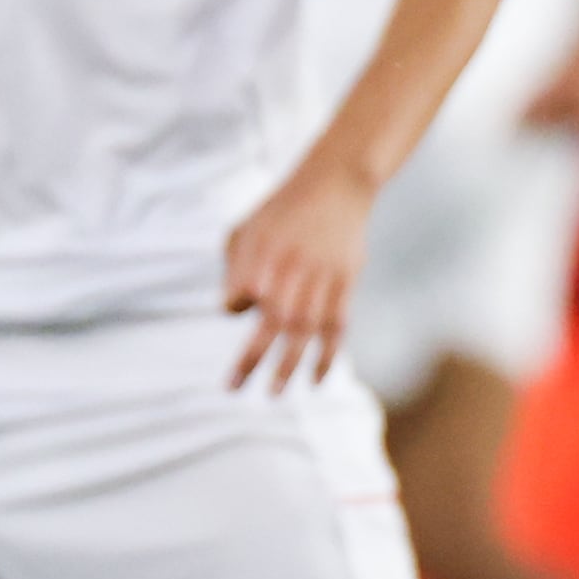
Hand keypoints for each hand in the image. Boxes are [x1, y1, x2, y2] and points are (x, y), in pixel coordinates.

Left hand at [219, 154, 376, 391]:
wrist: (336, 185)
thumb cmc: (282, 212)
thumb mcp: (247, 228)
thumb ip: (234, 268)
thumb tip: (233, 311)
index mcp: (262, 252)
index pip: (240, 293)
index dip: (236, 304)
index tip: (233, 311)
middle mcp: (292, 268)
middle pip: (271, 322)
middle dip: (252, 357)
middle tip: (234, 387)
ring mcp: (322, 278)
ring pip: (305, 331)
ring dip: (288, 365)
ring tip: (274, 393)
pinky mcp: (345, 283)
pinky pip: (336, 327)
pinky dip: (326, 355)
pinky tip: (314, 379)